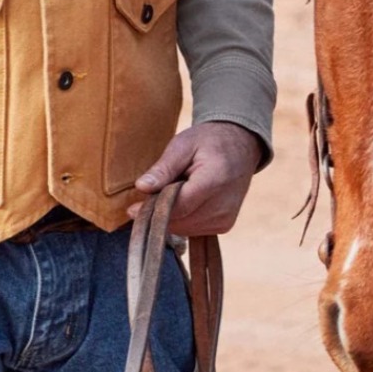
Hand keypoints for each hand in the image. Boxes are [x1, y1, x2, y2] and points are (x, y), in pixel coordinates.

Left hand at [127, 121, 262, 236]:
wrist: (240, 146)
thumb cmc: (208, 141)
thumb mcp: (183, 144)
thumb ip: (164, 168)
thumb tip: (141, 187)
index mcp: (215, 179)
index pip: (180, 205)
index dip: (154, 210)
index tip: (132, 210)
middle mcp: (224, 205)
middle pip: (180, 221)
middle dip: (160, 212)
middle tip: (150, 194)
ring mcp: (226, 219)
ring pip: (184, 229)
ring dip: (171, 216)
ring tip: (172, 191)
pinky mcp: (224, 226)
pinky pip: (193, 229)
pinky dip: (182, 218)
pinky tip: (184, 199)